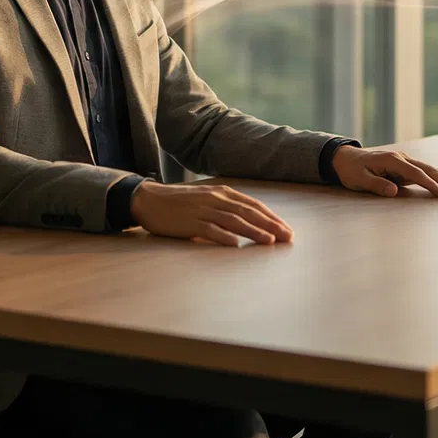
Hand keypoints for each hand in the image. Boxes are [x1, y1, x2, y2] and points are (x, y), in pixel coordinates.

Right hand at [128, 181, 294, 246]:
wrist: (149, 200)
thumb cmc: (180, 203)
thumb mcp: (207, 199)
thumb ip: (226, 208)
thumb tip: (248, 222)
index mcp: (222, 193)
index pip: (253, 205)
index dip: (271, 217)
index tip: (286, 229)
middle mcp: (216, 199)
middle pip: (248, 212)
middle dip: (270, 225)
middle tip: (287, 237)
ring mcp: (203, 210)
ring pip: (234, 221)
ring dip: (254, 231)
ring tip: (270, 241)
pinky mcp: (190, 223)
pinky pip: (210, 230)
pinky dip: (225, 237)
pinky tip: (237, 244)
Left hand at [332, 146, 437, 197]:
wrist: (346, 158)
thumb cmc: (351, 171)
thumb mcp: (359, 180)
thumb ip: (376, 185)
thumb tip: (394, 191)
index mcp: (392, 160)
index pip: (416, 174)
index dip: (430, 184)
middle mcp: (402, 158)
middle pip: (430, 170)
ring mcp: (405, 161)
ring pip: (431, 170)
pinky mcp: (406, 166)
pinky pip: (426, 173)